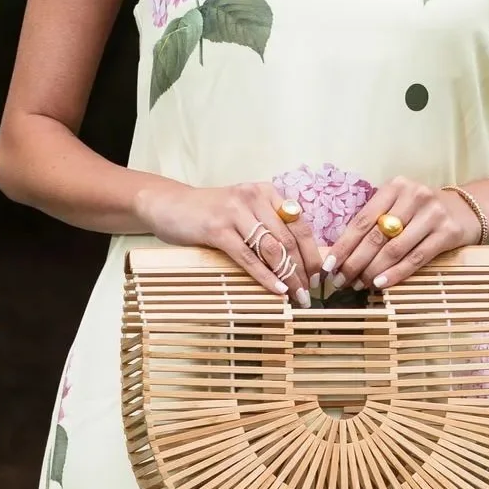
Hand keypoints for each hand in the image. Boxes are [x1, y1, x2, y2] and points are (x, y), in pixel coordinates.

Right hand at [143, 179, 326, 304]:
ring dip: (288, 276)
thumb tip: (298, 259)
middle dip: (303, 270)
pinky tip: (277, 291)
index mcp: (266, 192)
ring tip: (297, 296)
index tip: (319, 276)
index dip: (313, 253)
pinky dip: (265, 276)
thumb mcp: (244, 212)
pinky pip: (248, 257)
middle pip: (289, 239)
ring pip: (272, 249)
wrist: (169, 204)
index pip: (300, 225)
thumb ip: (268, 226)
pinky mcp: (217, 229)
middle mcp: (254, 197)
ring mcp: (235, 212)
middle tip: (309, 294)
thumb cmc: (209, 213)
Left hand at [324, 178, 481, 292]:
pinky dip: (396, 273)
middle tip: (341, 281)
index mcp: (395, 187)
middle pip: (375, 236)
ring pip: (394, 249)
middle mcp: (413, 196)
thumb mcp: (398, 205)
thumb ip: (374, 222)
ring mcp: (432, 214)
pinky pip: (415, 258)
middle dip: (354, 263)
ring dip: (372, 271)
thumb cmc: (421, 211)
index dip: (343, 245)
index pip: (362, 220)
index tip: (329, 266)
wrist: (465, 209)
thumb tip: (341, 255)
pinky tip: (381, 284)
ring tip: (359, 285)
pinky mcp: (447, 232)